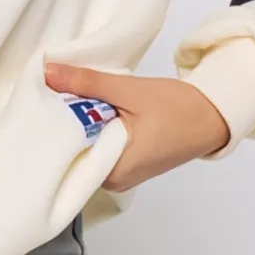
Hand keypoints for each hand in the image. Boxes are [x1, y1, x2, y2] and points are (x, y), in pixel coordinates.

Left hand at [43, 60, 230, 190]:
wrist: (212, 116)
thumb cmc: (178, 109)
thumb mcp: (129, 91)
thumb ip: (87, 82)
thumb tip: (49, 72)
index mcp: (112, 173)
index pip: (66, 154)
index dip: (53, 126)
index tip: (43, 102)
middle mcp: (113, 182)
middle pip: (75, 151)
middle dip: (67, 123)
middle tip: (56, 94)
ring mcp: (120, 175)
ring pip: (87, 147)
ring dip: (83, 124)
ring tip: (76, 99)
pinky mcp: (127, 165)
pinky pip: (100, 147)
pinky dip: (96, 129)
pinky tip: (95, 111)